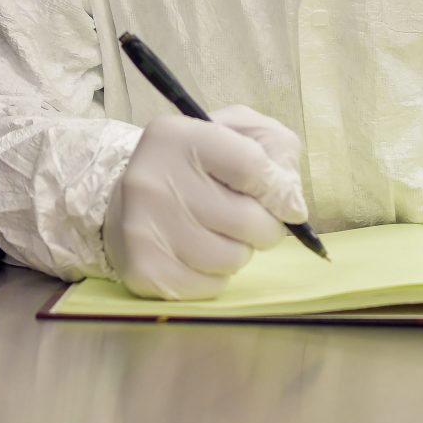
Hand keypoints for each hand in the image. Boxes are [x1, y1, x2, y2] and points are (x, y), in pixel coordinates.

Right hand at [105, 106, 308, 299]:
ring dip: (238, 251)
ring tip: (218, 234)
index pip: (251, 165)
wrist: (131, 202)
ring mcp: (142, 228)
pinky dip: (215, 276)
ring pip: (232, 258)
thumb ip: (276, 154)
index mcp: (177, 137)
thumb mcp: (237, 137)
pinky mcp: (143, 270)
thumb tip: (291, 206)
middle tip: (250, 220)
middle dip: (264, 226)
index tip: (286, 203)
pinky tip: (196, 255)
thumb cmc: (196, 167)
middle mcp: (152, 180)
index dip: (279, 189)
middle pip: (246, 219)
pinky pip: (211, 286)